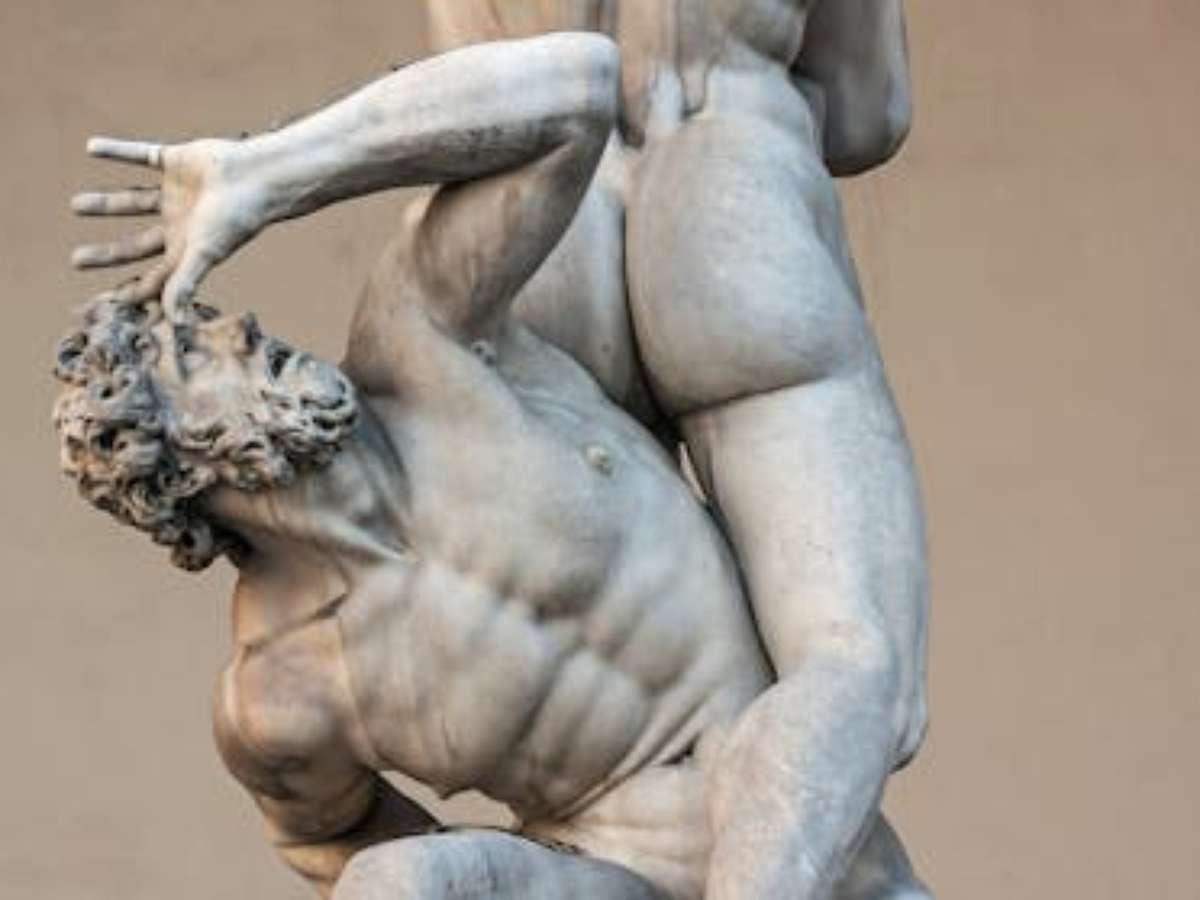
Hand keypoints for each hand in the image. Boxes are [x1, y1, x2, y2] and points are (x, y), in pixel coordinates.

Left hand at [72, 136, 267, 317]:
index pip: (155, 277)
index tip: (106, 300)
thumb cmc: (237, 217)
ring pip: (133, 201)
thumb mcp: (206, 253)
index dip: (132, 290)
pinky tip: (91, 147)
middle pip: (136, 245)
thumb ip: (186, 284)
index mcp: (187, 249)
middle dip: (108, 254)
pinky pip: (141, 155)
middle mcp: (180, 224)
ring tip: (76, 205)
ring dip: (105, 204)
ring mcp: (176, 193)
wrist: (257, 175)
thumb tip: (175, 323)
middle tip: (77, 261)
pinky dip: (117, 151)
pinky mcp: (176, 162)